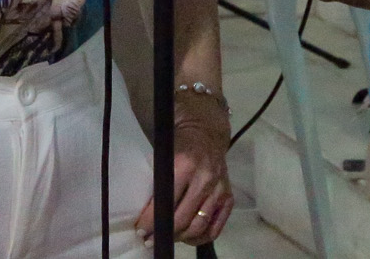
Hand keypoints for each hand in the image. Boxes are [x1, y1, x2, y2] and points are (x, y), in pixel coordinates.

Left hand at [139, 92, 232, 245]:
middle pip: (183, 219)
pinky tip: (188, 237)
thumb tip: (144, 210)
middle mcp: (205, 178)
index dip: (152, 219)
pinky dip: (201, 237)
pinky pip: (216, 227)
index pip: (166, 200)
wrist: (206, 131)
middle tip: (150, 238)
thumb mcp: (164, 154)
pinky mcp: (229, 197)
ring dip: (180, 237)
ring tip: (168, 237)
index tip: (140, 229)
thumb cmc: (178, 142)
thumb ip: (157, 179)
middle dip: (164, 232)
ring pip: (199, 226)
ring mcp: (219, 189)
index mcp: (185, 164)